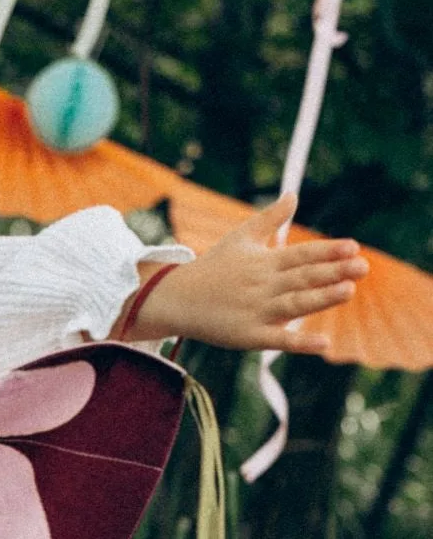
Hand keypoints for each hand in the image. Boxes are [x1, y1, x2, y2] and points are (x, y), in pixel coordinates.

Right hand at [123, 196, 368, 351]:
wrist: (176, 299)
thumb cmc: (212, 267)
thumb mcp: (240, 238)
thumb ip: (270, 218)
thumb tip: (294, 194)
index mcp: (263, 262)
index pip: (300, 254)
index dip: (326, 251)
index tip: (353, 247)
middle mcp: (262, 285)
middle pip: (302, 277)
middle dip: (333, 272)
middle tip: (363, 267)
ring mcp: (256, 311)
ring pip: (294, 304)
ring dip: (321, 298)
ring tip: (348, 291)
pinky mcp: (249, 336)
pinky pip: (278, 339)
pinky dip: (300, 342)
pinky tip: (323, 344)